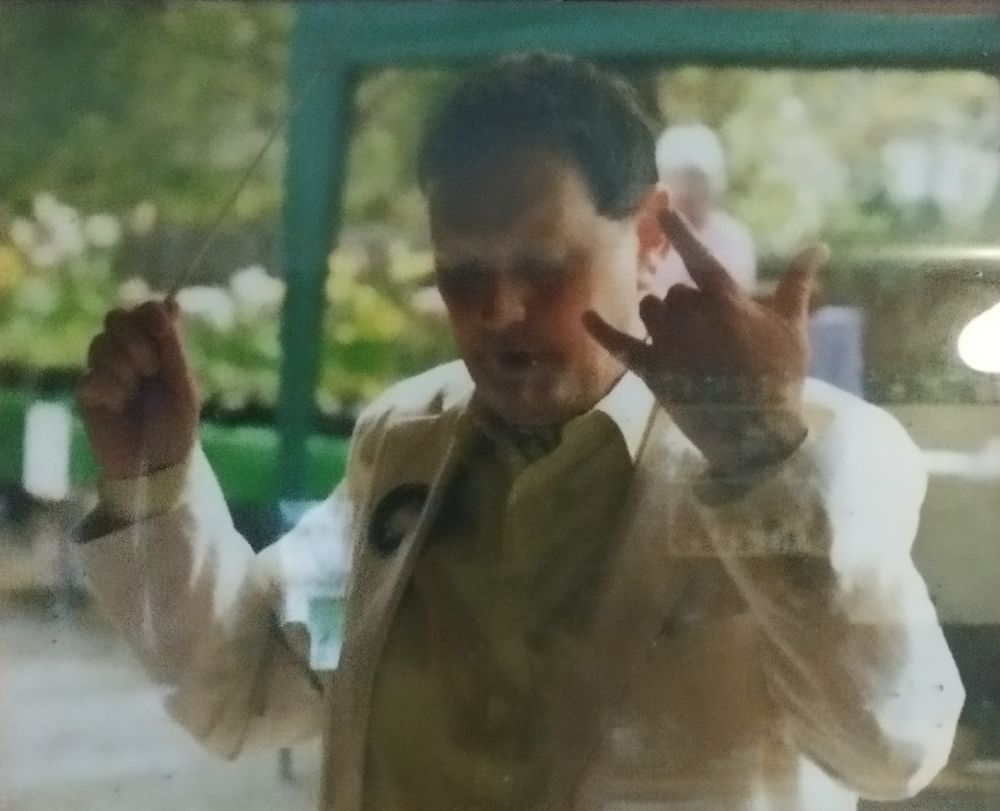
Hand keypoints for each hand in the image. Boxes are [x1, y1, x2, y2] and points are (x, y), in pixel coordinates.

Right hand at [76, 300, 198, 478]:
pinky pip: (91, 375)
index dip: (149, 314)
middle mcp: (129, 354)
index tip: (160, 328)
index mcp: (157, 349)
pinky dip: (111, 390)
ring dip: (124, 368)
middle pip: (116, 319)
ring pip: (101, 344)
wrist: (157, 466)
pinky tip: (119, 406)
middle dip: (135, 340)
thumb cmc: (177, 428)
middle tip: (151, 369)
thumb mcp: (184, 388)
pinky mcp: (87, 392)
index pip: (144, 311)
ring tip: (135, 393)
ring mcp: (105, 371)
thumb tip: (173, 303)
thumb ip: (174, 349)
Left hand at [585, 208, 828, 476]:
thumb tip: (819, 246)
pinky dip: (601, 330)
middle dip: (689, 303)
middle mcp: (691, 318)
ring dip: (662, 315)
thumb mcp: (792, 328)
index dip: (680, 230)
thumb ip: (796, 284)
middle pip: (676, 292)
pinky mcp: (653, 372)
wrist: (756, 434)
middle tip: (713, 333)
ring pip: (651, 310)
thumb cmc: (780, 378)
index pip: (698, 257)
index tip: (662, 205)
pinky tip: (585, 316)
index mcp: (726, 302)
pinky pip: (620, 345)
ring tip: (686, 337)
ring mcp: (668, 345)